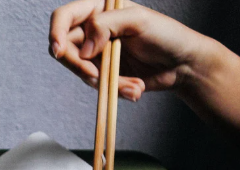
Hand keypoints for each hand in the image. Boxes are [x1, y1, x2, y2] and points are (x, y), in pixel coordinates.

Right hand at [48, 0, 212, 100]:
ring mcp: (96, 53)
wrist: (183, 64)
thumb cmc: (166, 35)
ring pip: (81, 72)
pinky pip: (96, 85)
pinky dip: (115, 89)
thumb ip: (106, 25)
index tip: (59, 51)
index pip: (64, 17)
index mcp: (97, 9)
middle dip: (82, 66)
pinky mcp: (103, 74)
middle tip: (98, 76)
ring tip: (133, 84)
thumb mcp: (138, 22)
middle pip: (65, 49)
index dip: (55, 32)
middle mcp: (92, 30)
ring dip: (105, 82)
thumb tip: (84, 49)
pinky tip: (134, 88)